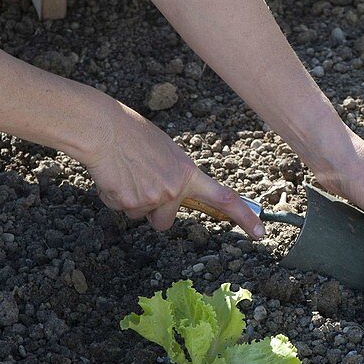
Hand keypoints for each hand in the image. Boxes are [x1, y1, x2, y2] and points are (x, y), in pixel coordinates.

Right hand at [80, 100, 263, 236]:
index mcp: (188, 173)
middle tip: (141, 182)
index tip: (260, 233)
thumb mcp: (166, 152)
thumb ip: (175, 176)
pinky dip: (115, 197)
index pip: (224, 199)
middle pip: (165, 221)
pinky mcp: (129, 204)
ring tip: (125, 173)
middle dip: (153, 211)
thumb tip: (171, 197)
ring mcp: (152, 199)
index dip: (244, 218)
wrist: (103, 130)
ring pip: (141, 215)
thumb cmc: (132, 134)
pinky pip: (121, 209)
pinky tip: (113, 175)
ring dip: (132, 201)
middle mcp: (174, 190)